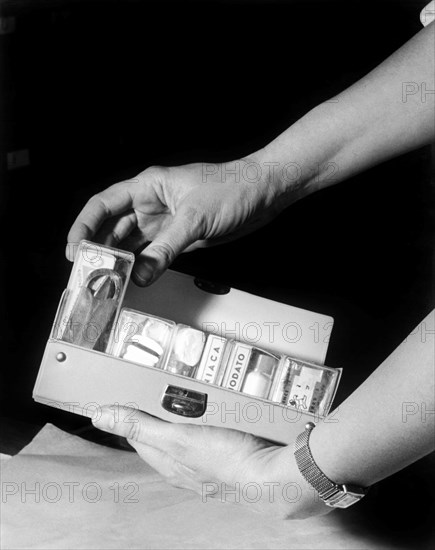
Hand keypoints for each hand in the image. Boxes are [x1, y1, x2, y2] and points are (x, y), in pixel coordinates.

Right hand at [67, 157, 291, 285]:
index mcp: (148, 187)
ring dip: (119, 262)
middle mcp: (151, 204)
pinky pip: (152, 254)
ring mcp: (164, 222)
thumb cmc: (232, 187)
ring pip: (131, 244)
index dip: (84, 226)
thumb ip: (165, 248)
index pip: (103, 205)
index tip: (75, 250)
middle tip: (88, 274)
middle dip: (99, 250)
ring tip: (106, 281)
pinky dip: (141, 267)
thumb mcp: (194, 218)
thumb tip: (140, 274)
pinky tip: (132, 279)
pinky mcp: (178, 237)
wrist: (262, 193)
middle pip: (113, 228)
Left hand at [92, 405, 330, 518]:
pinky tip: (218, 414)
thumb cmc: (227, 460)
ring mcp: (207, 464)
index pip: (138, 437)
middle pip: (162, 437)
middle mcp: (185, 467)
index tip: (126, 398)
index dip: (131, 417)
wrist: (274, 476)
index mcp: (168, 463)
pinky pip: (210, 436)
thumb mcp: (177, 438)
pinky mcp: (228, 456)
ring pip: (187, 435)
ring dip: (184, 417)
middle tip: (159, 393)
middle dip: (158, 415)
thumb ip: (140, 426)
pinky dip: (208, 422)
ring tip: (189, 399)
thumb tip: (101, 416)